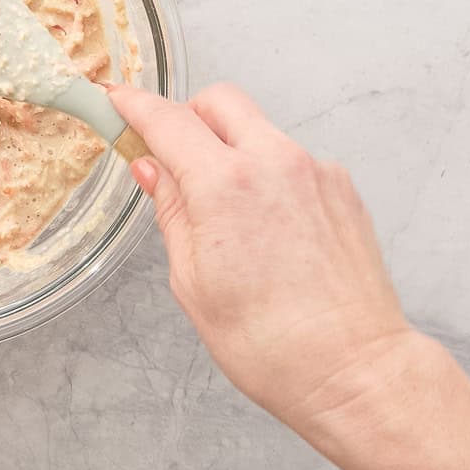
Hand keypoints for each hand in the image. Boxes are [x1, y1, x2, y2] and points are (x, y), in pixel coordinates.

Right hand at [108, 83, 409, 424]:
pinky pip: (291, 160)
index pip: (168, 120)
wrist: (353, 369)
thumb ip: (172, 211)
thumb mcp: (192, 279)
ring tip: (225, 212)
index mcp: (226, 185)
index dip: (134, 105)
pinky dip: (268, 175)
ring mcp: (315, 171)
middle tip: (171, 156)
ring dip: (231, 149)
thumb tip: (152, 169)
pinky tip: (266, 229)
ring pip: (258, 130)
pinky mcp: (341, 189)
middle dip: (188, 117)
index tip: (116, 100)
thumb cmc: (271, 342)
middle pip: (219, 102)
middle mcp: (275, 162)